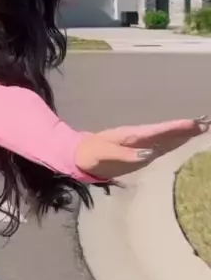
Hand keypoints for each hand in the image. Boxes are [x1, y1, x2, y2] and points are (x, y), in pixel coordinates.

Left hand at [75, 117, 209, 179]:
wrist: (80, 156)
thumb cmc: (91, 153)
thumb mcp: (104, 153)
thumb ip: (125, 154)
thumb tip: (150, 153)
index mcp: (133, 136)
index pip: (158, 131)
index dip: (175, 128)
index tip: (193, 123)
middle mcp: (140, 138)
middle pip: (166, 132)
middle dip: (186, 128)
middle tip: (206, 124)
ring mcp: (141, 145)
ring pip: (166, 138)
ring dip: (183, 134)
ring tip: (201, 128)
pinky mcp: (140, 154)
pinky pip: (161, 146)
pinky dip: (174, 143)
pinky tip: (184, 142)